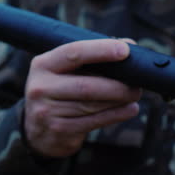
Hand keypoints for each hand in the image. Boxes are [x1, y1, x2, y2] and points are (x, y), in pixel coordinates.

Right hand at [24, 39, 141, 156]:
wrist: (38, 129)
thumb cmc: (60, 90)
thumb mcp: (66, 70)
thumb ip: (94, 56)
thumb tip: (129, 44)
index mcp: (43, 64)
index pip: (73, 53)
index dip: (100, 50)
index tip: (125, 50)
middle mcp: (41, 87)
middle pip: (87, 86)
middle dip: (117, 86)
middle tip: (137, 85)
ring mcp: (47, 111)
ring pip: (92, 105)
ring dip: (119, 101)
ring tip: (134, 96)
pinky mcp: (59, 130)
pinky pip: (94, 121)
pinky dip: (116, 115)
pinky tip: (129, 110)